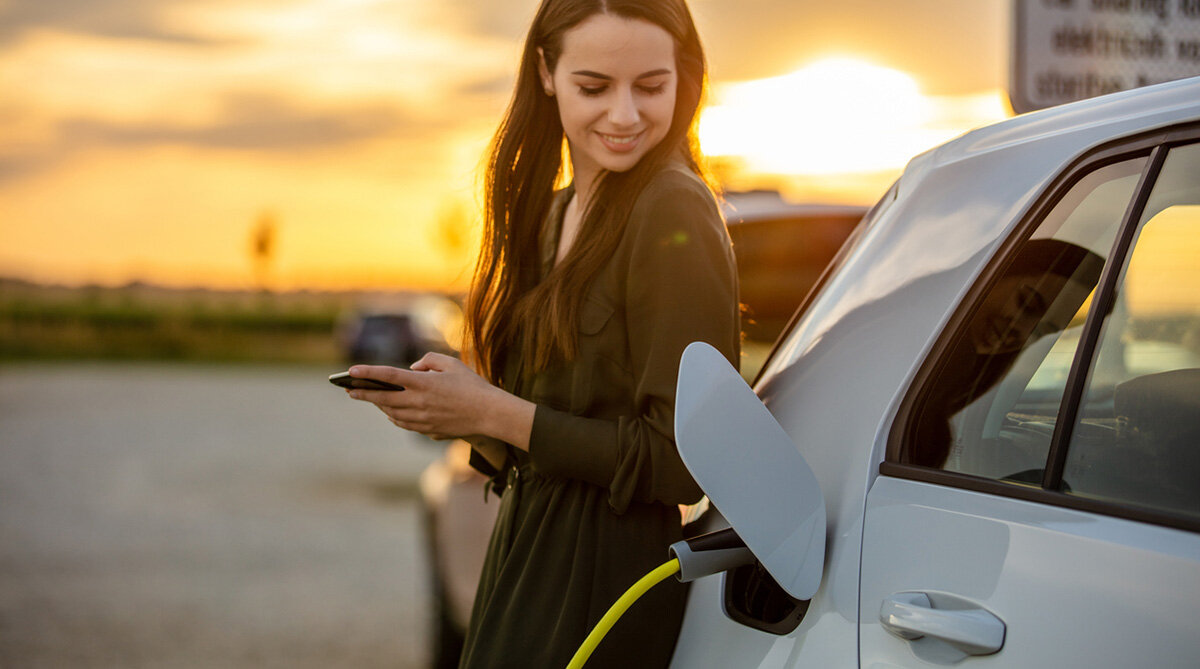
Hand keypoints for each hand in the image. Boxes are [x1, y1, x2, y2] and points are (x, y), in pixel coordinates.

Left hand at [346, 353, 534, 448]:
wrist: (489, 414)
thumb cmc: (472, 385)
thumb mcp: (452, 363)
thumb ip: (428, 360)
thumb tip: (412, 369)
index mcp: (424, 383)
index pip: (389, 376)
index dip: (368, 373)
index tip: (350, 371)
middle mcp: (419, 403)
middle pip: (383, 398)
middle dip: (363, 393)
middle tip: (348, 390)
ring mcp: (423, 419)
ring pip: (392, 413)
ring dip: (378, 406)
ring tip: (368, 398)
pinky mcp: (428, 430)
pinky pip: (404, 424)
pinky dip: (394, 417)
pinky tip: (390, 412)